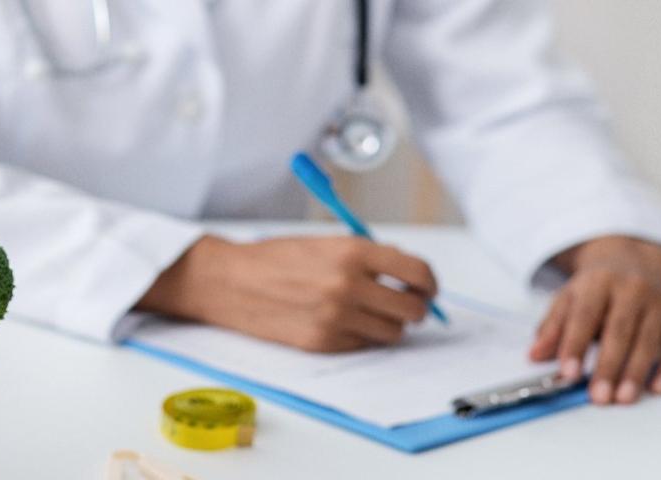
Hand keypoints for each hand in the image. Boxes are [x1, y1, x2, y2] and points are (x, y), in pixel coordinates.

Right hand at [136, 235, 437, 351]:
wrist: (231, 281)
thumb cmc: (277, 259)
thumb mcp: (327, 243)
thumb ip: (370, 257)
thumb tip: (411, 279)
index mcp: (353, 252)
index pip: (417, 272)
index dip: (429, 283)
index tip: (425, 288)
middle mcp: (348, 285)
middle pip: (412, 310)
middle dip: (413, 308)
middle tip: (405, 305)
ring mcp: (336, 318)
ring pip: (391, 333)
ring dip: (387, 325)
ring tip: (368, 313)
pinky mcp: (323, 342)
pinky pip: (362, 346)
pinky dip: (360, 336)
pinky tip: (340, 321)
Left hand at [528, 236, 660, 404]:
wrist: (636, 260)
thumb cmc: (597, 288)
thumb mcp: (568, 297)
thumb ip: (552, 327)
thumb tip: (535, 355)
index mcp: (599, 283)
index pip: (584, 317)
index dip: (575, 346)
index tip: (568, 374)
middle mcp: (633, 289)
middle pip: (619, 331)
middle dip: (608, 367)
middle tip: (598, 396)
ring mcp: (660, 303)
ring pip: (649, 341)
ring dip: (636, 372)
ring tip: (623, 398)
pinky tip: (657, 387)